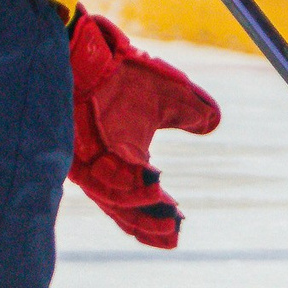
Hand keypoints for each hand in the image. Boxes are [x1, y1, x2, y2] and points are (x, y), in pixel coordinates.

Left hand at [66, 9, 220, 248]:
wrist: (92, 51)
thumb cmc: (126, 73)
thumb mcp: (171, 96)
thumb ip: (191, 113)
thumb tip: (213, 123)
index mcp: (124, 159)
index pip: (139, 197)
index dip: (158, 214)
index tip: (178, 229)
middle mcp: (102, 166)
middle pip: (123, 207)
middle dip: (149, 223)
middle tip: (172, 236)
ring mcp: (86, 159)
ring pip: (112, 197)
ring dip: (140, 209)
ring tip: (167, 217)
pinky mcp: (74, 149)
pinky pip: (100, 175)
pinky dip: (126, 184)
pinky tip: (152, 185)